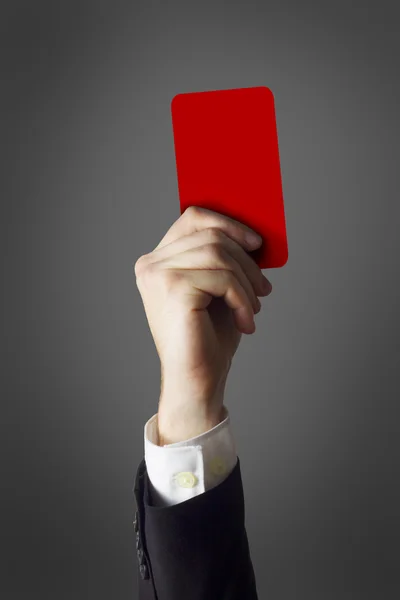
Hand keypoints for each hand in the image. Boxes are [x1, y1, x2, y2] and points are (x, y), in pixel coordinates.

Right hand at [134, 206, 271, 443]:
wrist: (196, 379)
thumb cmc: (206, 336)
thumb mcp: (217, 288)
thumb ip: (224, 258)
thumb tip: (253, 235)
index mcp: (157, 261)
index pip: (192, 218)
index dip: (228, 223)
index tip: (256, 243)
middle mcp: (151, 265)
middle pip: (211, 235)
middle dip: (246, 260)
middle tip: (263, 287)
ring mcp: (159, 275)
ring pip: (219, 254)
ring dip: (247, 282)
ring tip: (254, 307)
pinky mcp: (174, 289)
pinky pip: (223, 278)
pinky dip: (243, 300)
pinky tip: (246, 322)